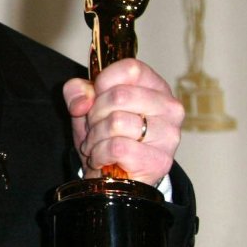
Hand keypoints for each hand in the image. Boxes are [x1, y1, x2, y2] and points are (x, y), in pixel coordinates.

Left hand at [62, 59, 183, 185]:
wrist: (114, 178)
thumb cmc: (106, 135)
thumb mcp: (87, 106)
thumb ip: (77, 91)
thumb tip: (83, 102)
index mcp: (155, 87)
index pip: (130, 68)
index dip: (103, 83)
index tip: (96, 99)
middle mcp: (169, 107)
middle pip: (119, 96)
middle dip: (95, 114)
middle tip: (95, 127)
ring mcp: (169, 134)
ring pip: (116, 122)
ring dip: (95, 137)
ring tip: (98, 145)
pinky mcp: (160, 160)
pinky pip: (116, 147)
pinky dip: (100, 154)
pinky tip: (103, 159)